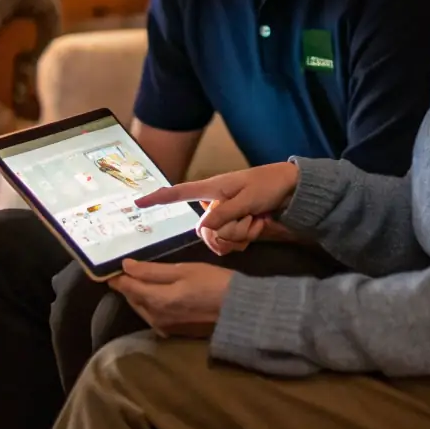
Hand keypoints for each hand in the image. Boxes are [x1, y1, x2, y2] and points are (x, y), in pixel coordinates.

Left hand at [108, 260, 233, 337]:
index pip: (127, 288)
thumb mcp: (183, 270)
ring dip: (139, 295)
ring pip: (142, 309)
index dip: (117, 276)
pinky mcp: (174, 333)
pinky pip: (154, 317)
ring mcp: (164, 328)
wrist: (238, 311)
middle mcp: (155, 318)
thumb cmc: (213, 283)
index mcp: (155, 301)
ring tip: (143, 280)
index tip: (111, 266)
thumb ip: (152, 270)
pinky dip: (151, 305)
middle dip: (129, 285)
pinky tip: (159, 295)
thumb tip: (126, 266)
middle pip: (133, 299)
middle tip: (129, 270)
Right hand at [136, 162, 299, 255]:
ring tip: (257, 219)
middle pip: (206, 231)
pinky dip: (247, 238)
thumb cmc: (268, 185)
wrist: (291, 189)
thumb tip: (203, 228)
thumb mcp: (247, 199)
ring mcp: (225, 215)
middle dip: (230, 232)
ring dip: (242, 235)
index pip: (179, 193)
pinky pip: (233, 243)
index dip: (158, 199)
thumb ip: (225, 214)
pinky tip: (259, 225)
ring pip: (220, 240)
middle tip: (250, 220)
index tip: (138, 204)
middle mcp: (214, 204)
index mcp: (212, 189)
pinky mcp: (235, 225)